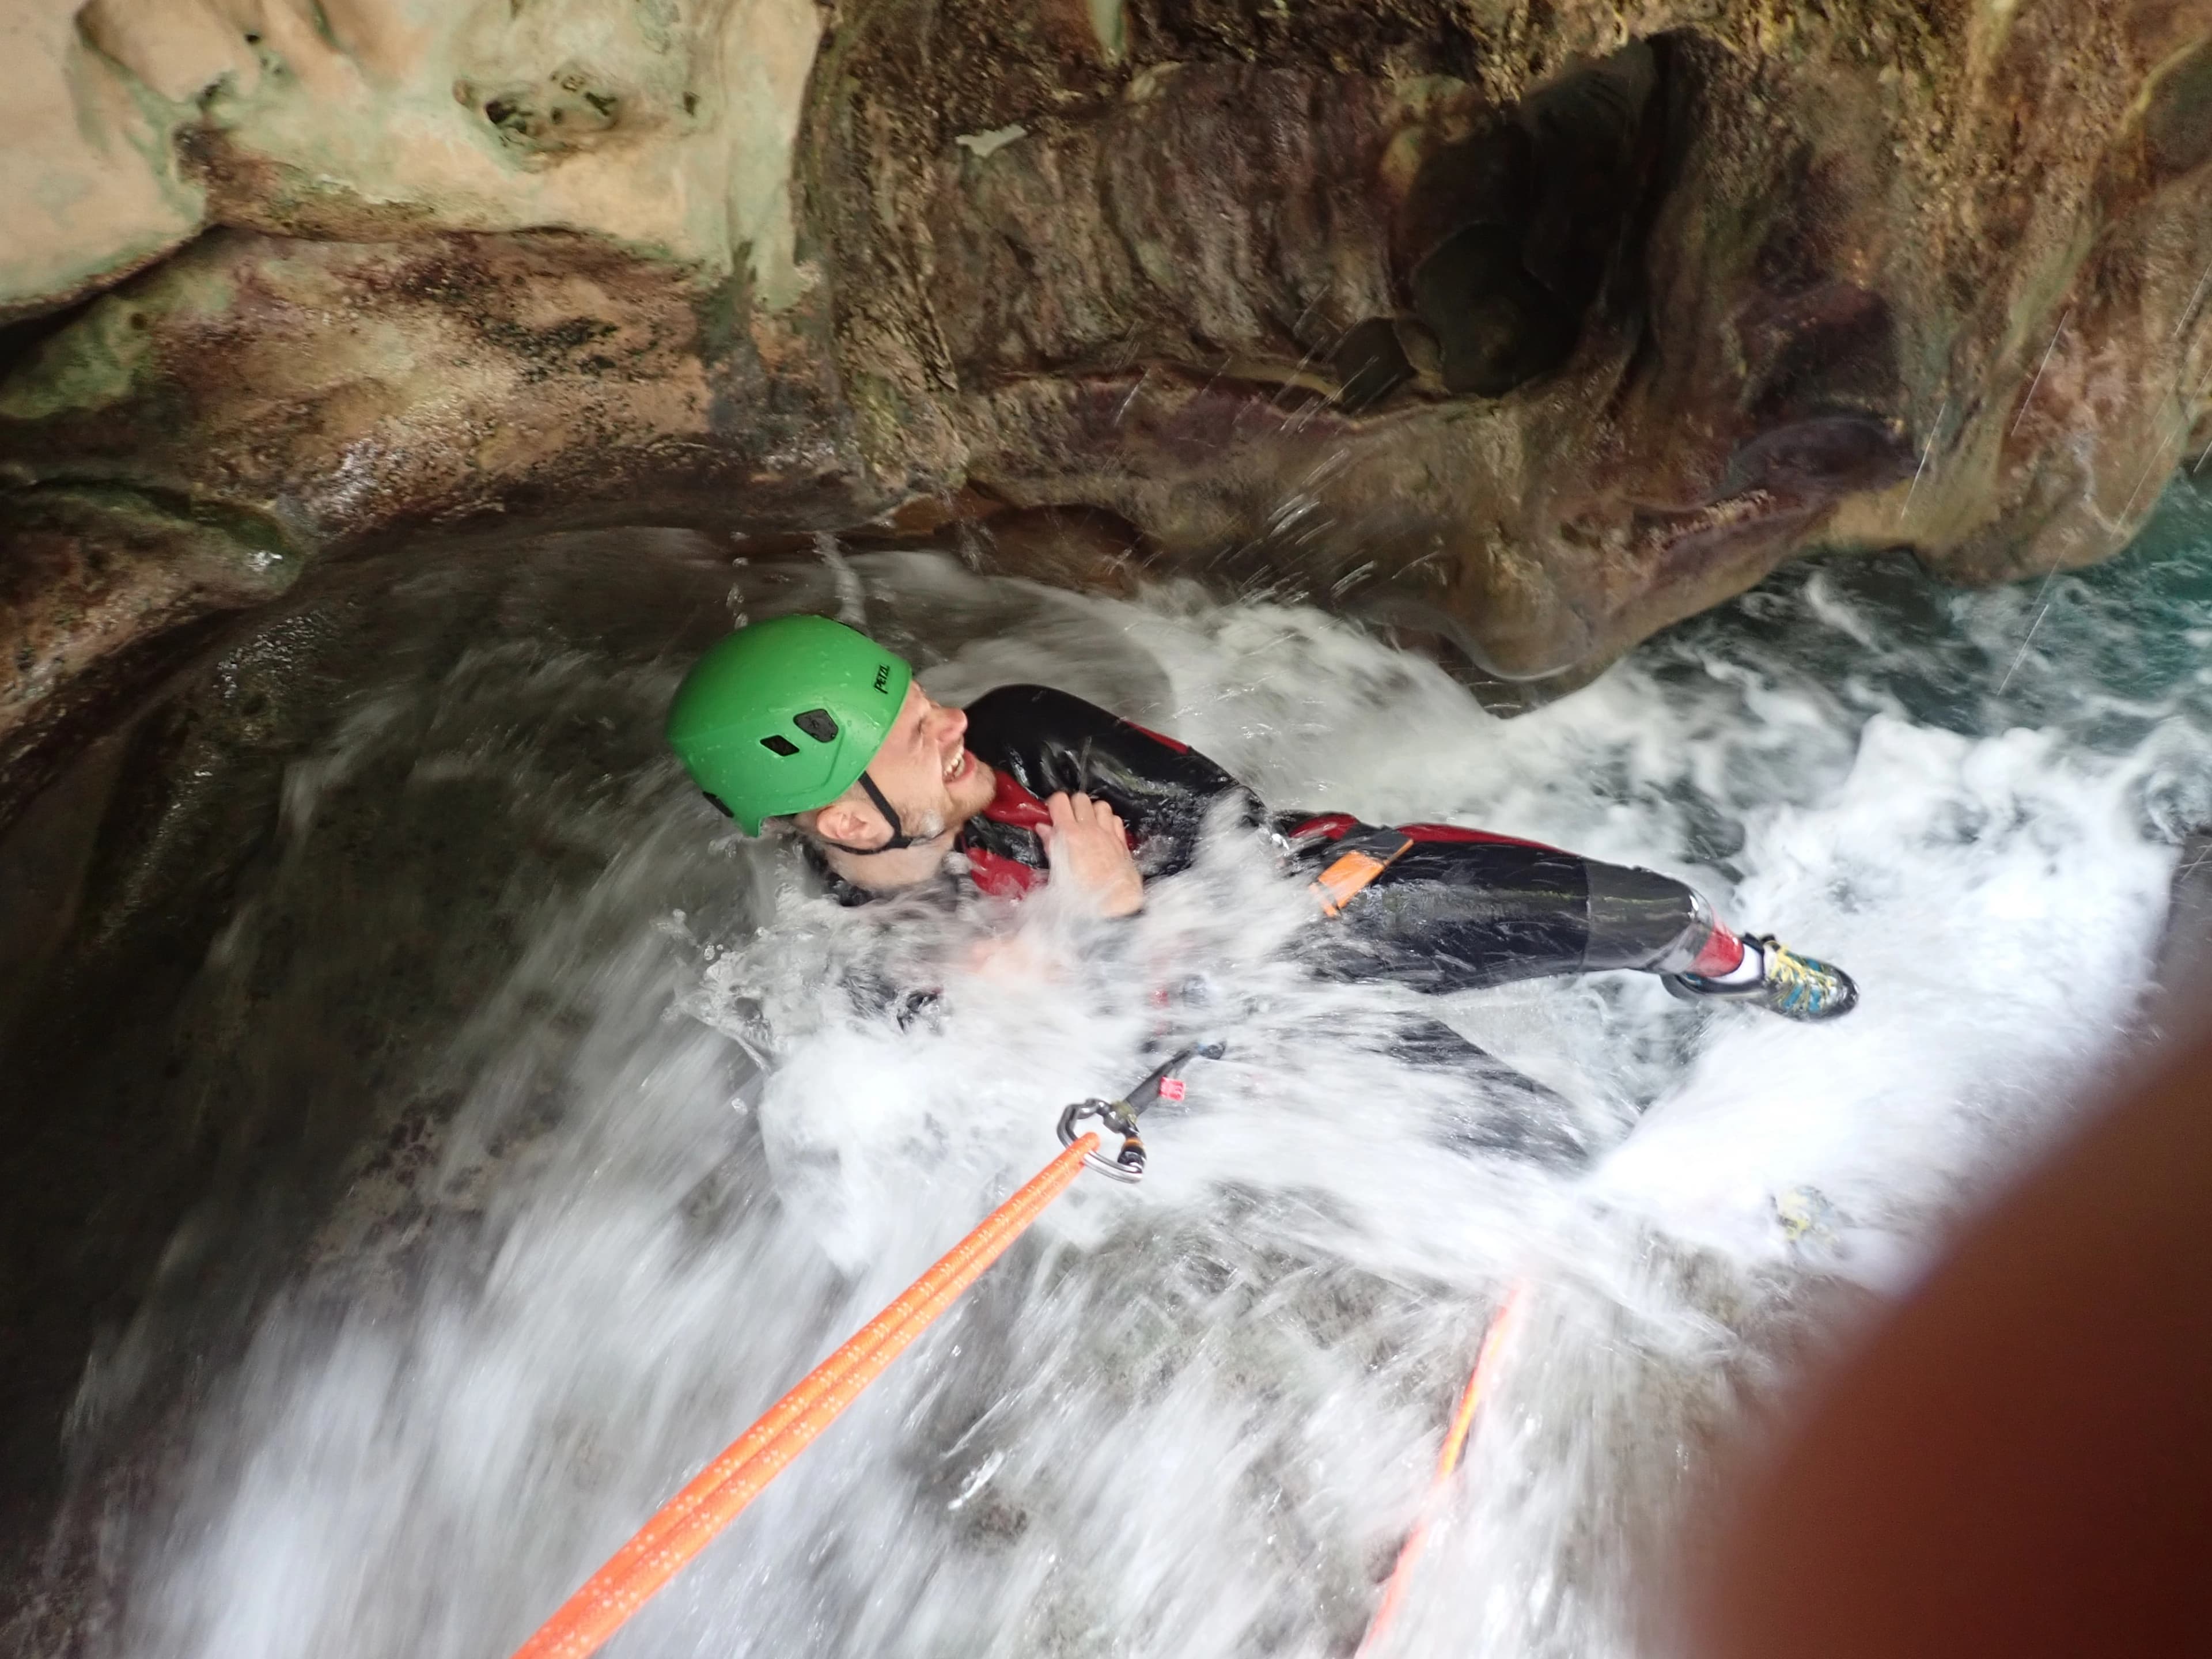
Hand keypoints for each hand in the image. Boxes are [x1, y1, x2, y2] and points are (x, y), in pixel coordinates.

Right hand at [1038, 792, 1143, 917]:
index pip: (1059, 800)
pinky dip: (1109, 821)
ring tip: (1087, 824)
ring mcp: (1109, 834)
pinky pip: (1116, 819)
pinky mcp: (1122, 842)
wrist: (1113, 909)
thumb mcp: (1057, 873)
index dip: (1054, 804)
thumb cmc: (1081, 897)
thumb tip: (1043, 827)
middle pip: (1080, 798)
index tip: (1052, 815)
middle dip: (1073, 805)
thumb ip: (1050, 845)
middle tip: (1068, 820)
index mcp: (1069, 835)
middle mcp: (1090, 829)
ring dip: (1093, 811)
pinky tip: (1103, 833)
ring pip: (1101, 804)